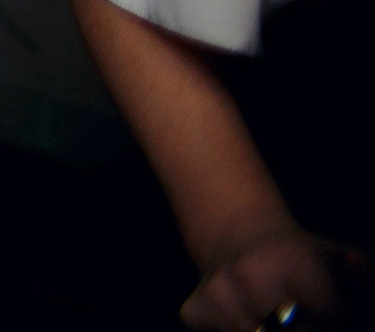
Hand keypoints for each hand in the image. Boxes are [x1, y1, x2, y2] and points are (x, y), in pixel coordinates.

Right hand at [182, 224, 368, 330]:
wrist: (235, 229)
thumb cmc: (296, 253)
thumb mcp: (337, 256)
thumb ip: (363, 272)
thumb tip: (368, 280)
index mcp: (292, 262)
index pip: (330, 320)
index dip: (332, 318)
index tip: (325, 311)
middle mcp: (250, 276)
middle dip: (300, 327)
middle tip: (295, 314)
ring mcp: (217, 296)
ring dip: (266, 330)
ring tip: (270, 315)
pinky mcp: (194, 311)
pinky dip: (233, 330)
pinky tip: (243, 316)